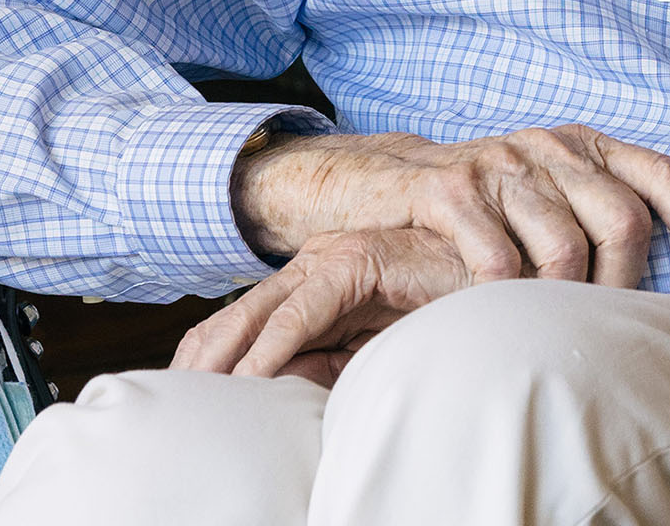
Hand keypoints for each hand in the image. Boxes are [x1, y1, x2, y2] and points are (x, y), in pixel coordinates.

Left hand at [175, 225, 466, 383]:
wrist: (498, 286)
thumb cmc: (435, 320)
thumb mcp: (361, 355)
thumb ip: (318, 369)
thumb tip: (269, 401)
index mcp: (304, 288)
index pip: (235, 328)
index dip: (202, 365)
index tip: (179, 407)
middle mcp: (307, 269)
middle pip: (230, 320)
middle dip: (196, 366)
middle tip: (170, 410)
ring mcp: (329, 259)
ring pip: (255, 313)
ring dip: (223, 362)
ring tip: (198, 400)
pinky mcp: (356, 260)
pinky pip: (301, 310)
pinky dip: (271, 349)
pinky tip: (251, 380)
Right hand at [231, 124, 669, 288]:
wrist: (379, 185)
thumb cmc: (480, 206)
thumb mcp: (546, 195)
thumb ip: (599, 217)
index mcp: (583, 147)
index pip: (663, 173)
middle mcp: (549, 149)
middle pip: (623, 219)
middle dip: (624, 281)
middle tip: (602, 318)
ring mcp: (499, 167)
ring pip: (564, 249)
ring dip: (564, 301)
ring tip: (548, 324)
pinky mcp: (449, 192)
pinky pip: (498, 261)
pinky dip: (507, 299)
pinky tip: (498, 313)